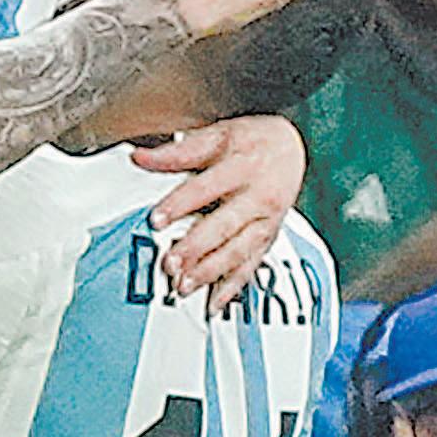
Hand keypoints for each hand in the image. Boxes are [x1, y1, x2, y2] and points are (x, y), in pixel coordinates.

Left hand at [138, 114, 304, 311]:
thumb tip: (142, 156)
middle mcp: (258, 196)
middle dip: (197, 247)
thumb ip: (179, 150)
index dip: (180, 204)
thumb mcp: (218, 135)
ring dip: (211, 271)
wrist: (294, 149)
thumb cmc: (254, 142)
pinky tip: (215, 301)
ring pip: (238, 251)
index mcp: (243, 166)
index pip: (207, 188)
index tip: (157, 219)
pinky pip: (251, 266)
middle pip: (225, 225)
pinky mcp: (267, 238)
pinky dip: (233, 286)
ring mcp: (265, 221)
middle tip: (171, 262)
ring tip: (186, 284)